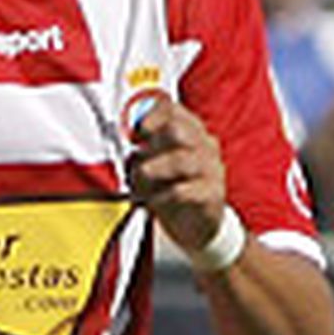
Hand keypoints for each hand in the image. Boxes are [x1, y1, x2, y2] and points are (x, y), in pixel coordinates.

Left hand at [126, 93, 228, 257]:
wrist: (193, 224)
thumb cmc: (166, 185)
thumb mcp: (150, 163)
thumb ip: (138, 150)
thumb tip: (121, 144)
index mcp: (189, 131)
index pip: (173, 109)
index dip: (151, 113)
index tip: (135, 128)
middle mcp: (203, 146)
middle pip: (180, 130)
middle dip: (153, 141)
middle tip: (136, 153)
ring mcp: (211, 170)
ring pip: (182, 160)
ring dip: (152, 170)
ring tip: (138, 180)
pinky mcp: (212, 195)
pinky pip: (185, 191)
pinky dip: (163, 196)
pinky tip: (152, 202)